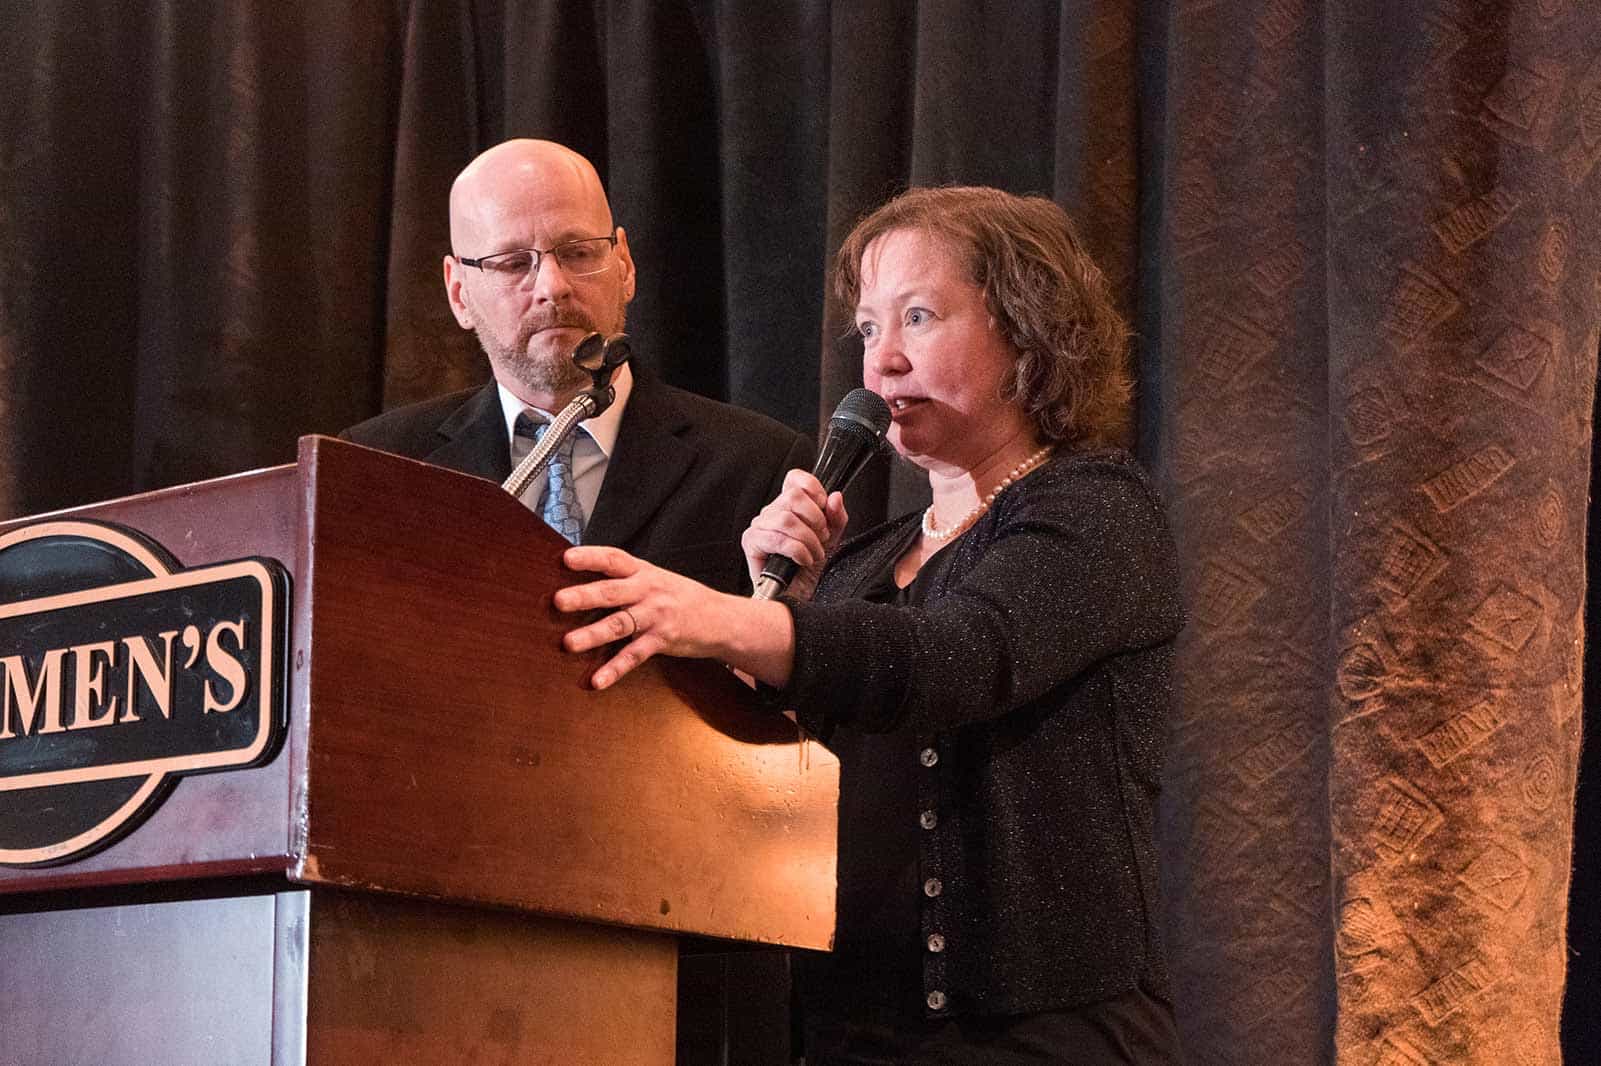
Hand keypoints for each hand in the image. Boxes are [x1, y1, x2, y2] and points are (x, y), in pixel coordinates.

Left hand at [555, 546, 731, 689]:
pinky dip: (615, 669)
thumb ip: (624, 578)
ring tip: (568, 643)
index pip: (614, 559)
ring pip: (620, 625)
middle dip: (584, 596)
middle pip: (612, 592)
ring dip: (593, 634)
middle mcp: (648, 591)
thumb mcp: (654, 578)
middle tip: (558, 600)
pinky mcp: (662, 641)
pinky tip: (598, 680)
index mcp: (643, 572)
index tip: (566, 558)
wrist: (721, 617)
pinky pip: (634, 656)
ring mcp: (655, 616)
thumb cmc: (679, 597)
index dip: (590, 557)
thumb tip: (581, 578)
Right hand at [741, 469, 848, 600]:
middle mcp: (771, 512)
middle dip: (815, 519)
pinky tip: (803, 560)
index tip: (823, 508)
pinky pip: (778, 539)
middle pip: (792, 496)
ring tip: (813, 553)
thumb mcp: (831, 539)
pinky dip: (798, 551)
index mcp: (788, 506)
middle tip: (821, 537)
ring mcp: (759, 526)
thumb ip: (836, 516)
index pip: (794, 479)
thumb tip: (835, 497)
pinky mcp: (751, 543)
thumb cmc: (809, 568)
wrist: (797, 595)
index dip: (813, 488)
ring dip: (808, 539)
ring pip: (786, 519)